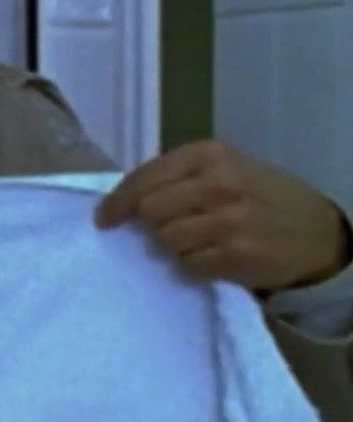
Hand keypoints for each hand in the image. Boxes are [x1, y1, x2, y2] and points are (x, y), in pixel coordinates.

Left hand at [96, 139, 350, 291]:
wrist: (317, 233)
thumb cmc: (260, 198)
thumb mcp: (225, 170)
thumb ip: (179, 178)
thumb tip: (121, 202)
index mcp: (209, 155)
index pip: (143, 178)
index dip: (117, 202)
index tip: (104, 219)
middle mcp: (218, 182)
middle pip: (148, 211)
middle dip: (150, 225)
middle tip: (169, 229)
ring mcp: (228, 219)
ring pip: (164, 240)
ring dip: (172, 247)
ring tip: (199, 242)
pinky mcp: (235, 254)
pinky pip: (187, 265)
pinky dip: (192, 266)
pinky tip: (213, 257)